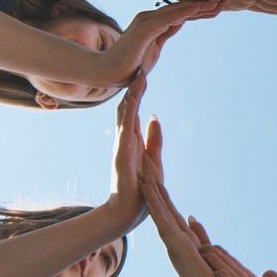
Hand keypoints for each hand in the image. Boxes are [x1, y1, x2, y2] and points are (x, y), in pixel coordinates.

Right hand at [102, 0, 222, 82]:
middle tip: (224, 1)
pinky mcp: (145, 27)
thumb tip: (174, 27)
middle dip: (203, 5)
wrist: (108, 72)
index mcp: (152, 24)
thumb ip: (163, 36)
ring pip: (178, 11)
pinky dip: (186, 11)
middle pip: (182, 10)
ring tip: (218, 2)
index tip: (217, 9)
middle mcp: (149, 18)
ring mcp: (146, 20)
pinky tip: (200, 7)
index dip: (199, 11)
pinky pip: (170, 17)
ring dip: (199, 6)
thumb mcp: (153, 50)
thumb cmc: (128, 66)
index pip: (180, 16)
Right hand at [102, 74, 147, 229]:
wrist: (127, 213)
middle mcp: (125, 139)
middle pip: (128, 107)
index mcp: (132, 139)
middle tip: (139, 62)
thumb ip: (153, 139)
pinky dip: (129, 115)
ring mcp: (122, 146)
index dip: (138, 91)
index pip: (135, 109)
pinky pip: (126, 131)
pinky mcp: (122, 156)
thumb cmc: (139, 190)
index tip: (143, 70)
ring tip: (137, 75)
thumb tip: (155, 116)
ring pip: (126, 116)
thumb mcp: (152, 160)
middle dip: (134, 87)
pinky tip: (132, 101)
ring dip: (132, 96)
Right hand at [137, 119, 223, 276]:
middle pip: (160, 202)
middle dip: (151, 179)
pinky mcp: (175, 242)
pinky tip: (148, 185)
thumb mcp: (206, 250)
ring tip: (141, 162)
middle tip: (141, 156)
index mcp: (181, 236)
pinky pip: (162, 217)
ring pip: (157, 205)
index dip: (159, 189)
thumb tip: (193, 217)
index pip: (167, 208)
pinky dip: (155, 200)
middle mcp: (173, 234)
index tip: (150, 169)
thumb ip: (199, 234)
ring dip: (149, 184)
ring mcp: (172, 237)